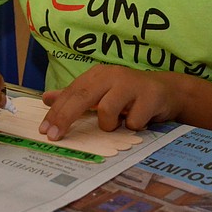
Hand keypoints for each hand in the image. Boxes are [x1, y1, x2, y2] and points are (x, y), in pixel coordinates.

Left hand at [39, 65, 180, 140]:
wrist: (167, 91)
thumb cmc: (129, 94)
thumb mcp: (101, 93)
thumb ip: (75, 96)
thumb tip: (46, 98)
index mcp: (98, 74)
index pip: (72, 92)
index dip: (56, 112)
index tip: (44, 130)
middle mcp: (113, 75)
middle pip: (83, 96)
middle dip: (66, 117)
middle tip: (55, 136)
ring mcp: (132, 84)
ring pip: (107, 110)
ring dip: (110, 124)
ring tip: (119, 123)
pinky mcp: (150, 96)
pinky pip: (132, 122)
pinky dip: (132, 126)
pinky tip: (138, 121)